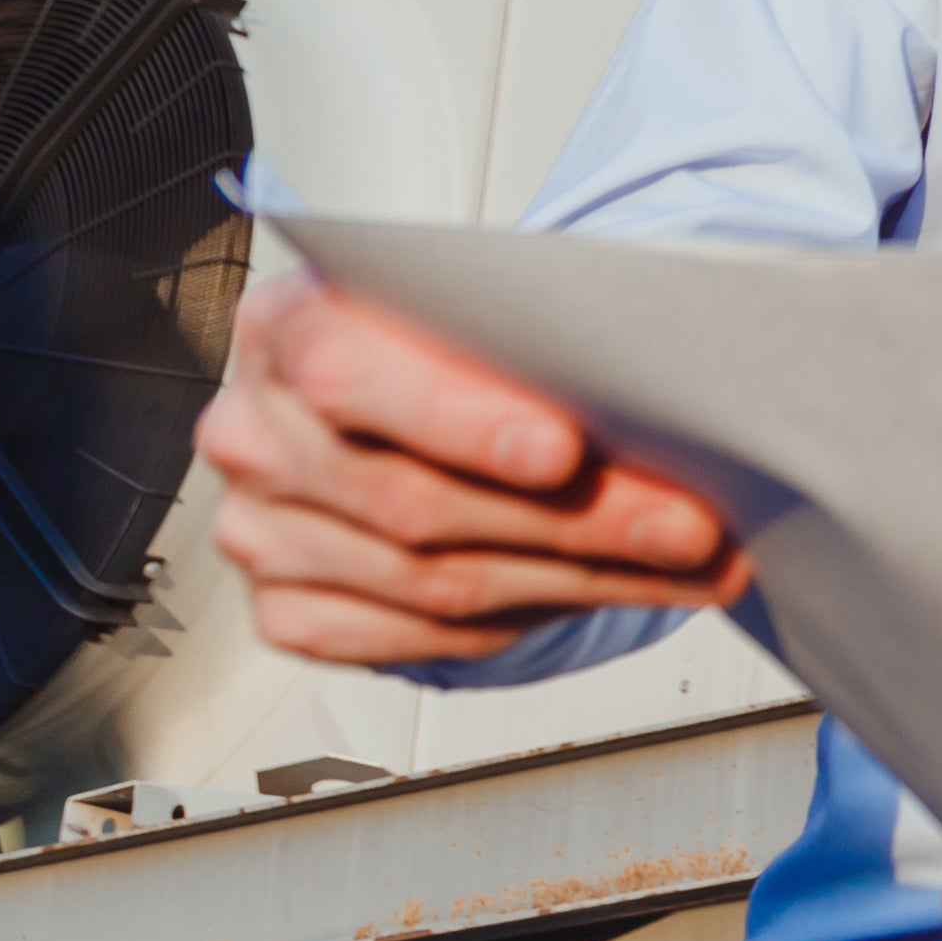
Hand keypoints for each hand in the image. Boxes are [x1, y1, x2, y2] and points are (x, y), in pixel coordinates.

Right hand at [196, 268, 750, 663]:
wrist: (393, 401)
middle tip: (690, 526)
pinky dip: (530, 617)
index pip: (351, 374)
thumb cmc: (444, 339)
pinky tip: (615, 592)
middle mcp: (251, 432)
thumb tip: (659, 386)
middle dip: (574, 520)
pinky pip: (419, 637)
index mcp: (284, 324)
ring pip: (433, 582)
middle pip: (414, 500)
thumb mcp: (471, 303)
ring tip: (690, 566)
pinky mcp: (287, 610)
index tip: (567, 451)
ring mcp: (258, 531)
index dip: (461, 419)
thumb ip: (527, 334)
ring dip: (582, 580)